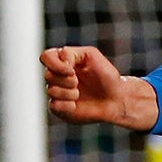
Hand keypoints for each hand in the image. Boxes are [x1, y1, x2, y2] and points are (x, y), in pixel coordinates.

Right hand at [42, 46, 157, 129]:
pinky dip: (66, 105)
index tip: (71, 70)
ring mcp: (58, 93)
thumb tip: (59, 62)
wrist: (115, 98)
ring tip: (80, 94)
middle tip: (79, 82)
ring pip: (50, 90)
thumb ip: (71, 53)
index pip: (46, 57)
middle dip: (66, 79)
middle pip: (48, 75)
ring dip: (68, 92)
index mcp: (63, 61)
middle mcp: (58, 76)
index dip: (54, 64)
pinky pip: (53, 106)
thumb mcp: (91, 55)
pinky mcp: (60, 108)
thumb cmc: (105, 75)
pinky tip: (76, 105)